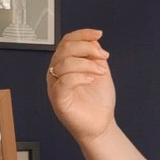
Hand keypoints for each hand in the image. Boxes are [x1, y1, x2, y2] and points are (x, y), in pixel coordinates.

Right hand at [47, 29, 114, 143]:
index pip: (67, 41)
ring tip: (101, 72)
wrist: (101, 125)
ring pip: (64, 63)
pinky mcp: (58, 99)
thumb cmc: (98, 101)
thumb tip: (93, 40)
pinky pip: (64, 81)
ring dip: (87, 64)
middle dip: (87, 48)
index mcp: (65, 64)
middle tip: (103, 57)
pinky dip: (80, 76)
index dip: (82, 34)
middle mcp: (57, 73)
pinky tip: (92, 79)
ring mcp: (56, 85)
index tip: (98, 34)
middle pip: (64, 48)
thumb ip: (94, 55)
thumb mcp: (100, 71)